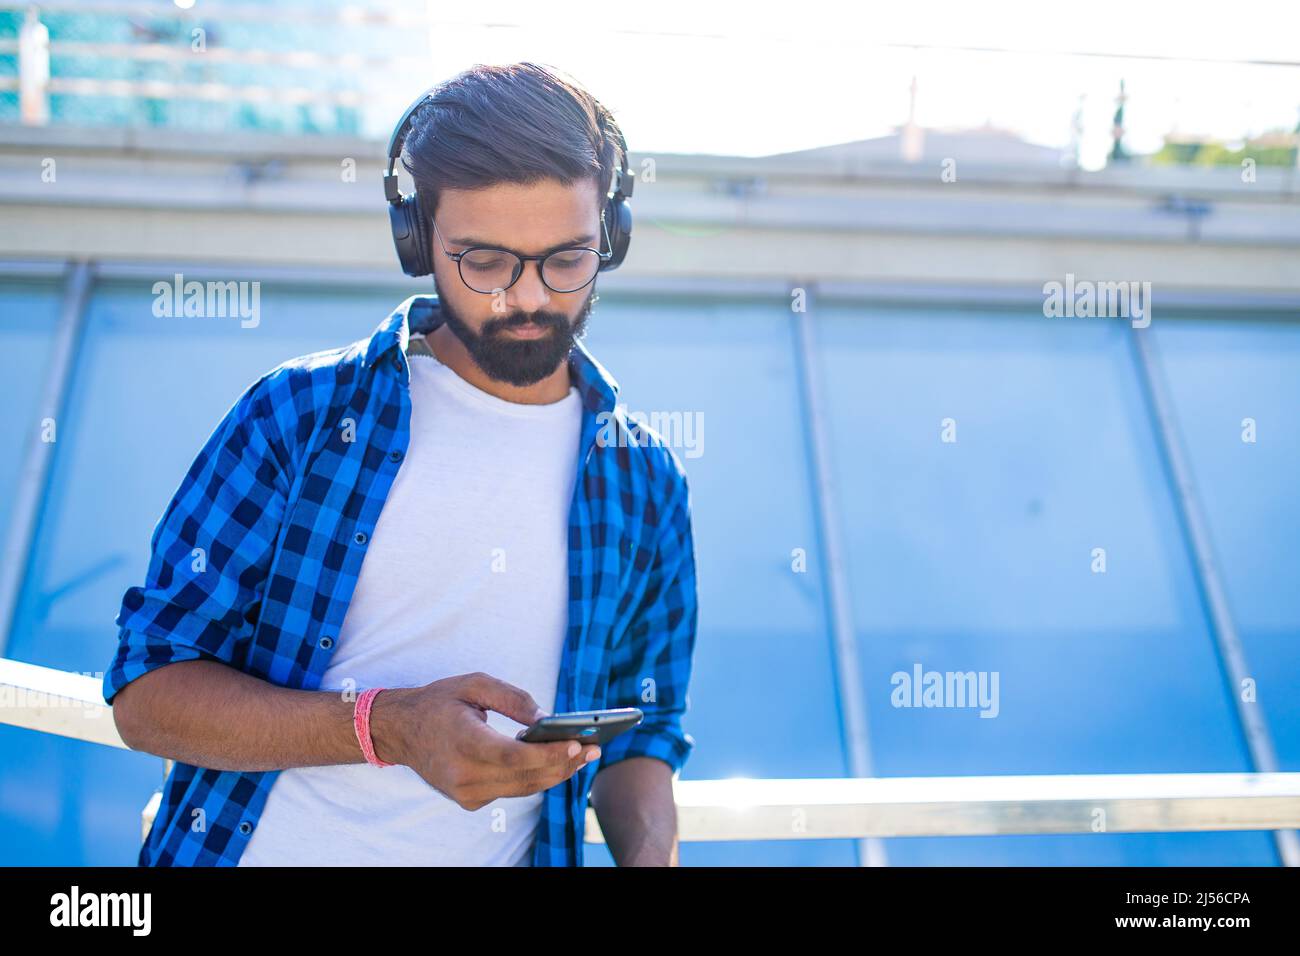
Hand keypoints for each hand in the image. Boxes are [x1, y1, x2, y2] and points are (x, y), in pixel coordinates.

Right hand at [368, 672, 599, 810]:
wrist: (401, 730)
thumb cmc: (440, 702)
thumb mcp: (474, 684)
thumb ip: (513, 698)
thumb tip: (548, 719)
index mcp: (461, 741)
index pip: (511, 756)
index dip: (546, 753)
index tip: (576, 744)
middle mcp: (462, 774)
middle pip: (524, 776)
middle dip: (563, 764)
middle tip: (594, 749)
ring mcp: (465, 793)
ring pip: (523, 788)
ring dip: (555, 773)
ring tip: (583, 756)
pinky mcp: (469, 801)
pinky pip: (511, 791)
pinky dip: (535, 777)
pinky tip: (555, 762)